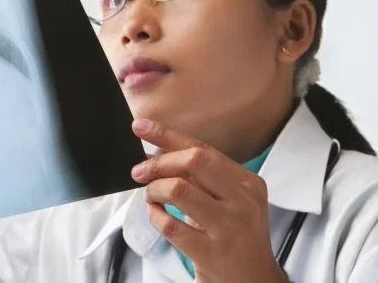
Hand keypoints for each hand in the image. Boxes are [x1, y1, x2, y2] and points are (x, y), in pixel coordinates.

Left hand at [130, 119, 288, 282]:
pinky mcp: (211, 253)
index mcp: (248, 183)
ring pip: (177, 189)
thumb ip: (198, 175)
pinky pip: (169, 224)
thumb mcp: (227, 200)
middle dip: (158, 163)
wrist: (253, 282)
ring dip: (154, 190)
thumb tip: (157, 149)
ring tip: (151, 197)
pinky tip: (158, 215)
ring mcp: (229, 228)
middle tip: (139, 171)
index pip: (202, 148)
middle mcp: (243, 202)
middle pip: (192, 162)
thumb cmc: (233, 235)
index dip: (167, 134)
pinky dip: (155, 216)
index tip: (140, 126)